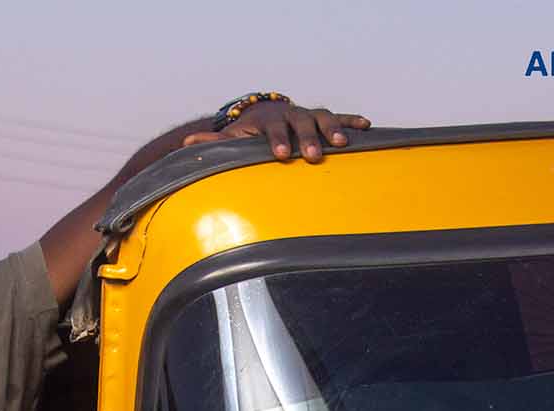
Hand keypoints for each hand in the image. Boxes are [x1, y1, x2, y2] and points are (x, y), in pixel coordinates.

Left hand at [182, 103, 370, 162]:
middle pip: (300, 124)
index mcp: (268, 122)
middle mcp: (290, 116)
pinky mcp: (322, 118)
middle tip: (313, 155)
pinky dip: (352, 120)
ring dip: (333, 129)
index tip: (281, 155)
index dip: (277, 141)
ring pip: (322, 118)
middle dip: (307, 138)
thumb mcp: (233, 137)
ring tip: (342, 144)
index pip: (273, 130)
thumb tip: (186, 145)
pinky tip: (367, 125)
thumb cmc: (249, 133)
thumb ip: (214, 143)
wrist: (266, 113)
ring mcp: (307, 115)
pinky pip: (340, 117)